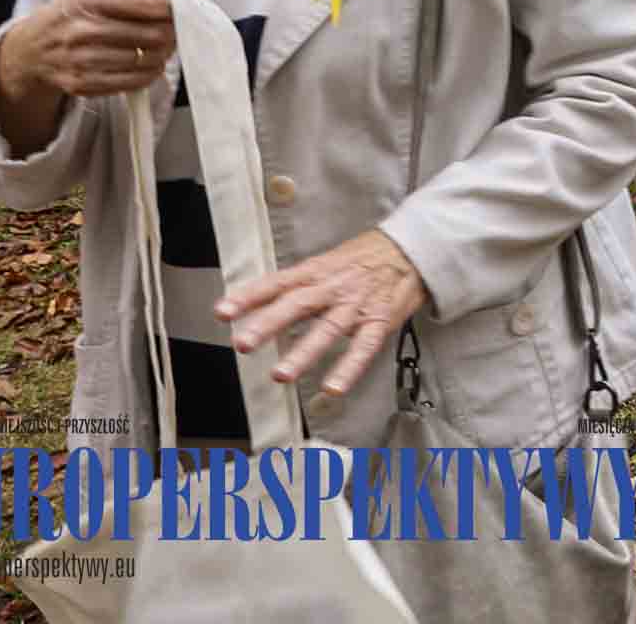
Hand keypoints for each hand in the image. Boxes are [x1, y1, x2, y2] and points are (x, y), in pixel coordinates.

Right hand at [12, 0, 206, 101]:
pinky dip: (149, 73)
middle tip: (174, 30)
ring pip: (148, 61)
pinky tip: (145, 63)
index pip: (150, 3)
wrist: (32, 47)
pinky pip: (134, 82)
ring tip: (158, 46)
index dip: (177, 7)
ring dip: (164, 54)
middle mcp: (82, 30)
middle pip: (155, 35)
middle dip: (174, 33)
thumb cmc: (81, 13)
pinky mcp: (82, 85)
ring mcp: (80, 61)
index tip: (188, 7)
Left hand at [220, 227, 427, 395]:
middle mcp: (333, 287)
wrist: (413, 248)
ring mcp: (357, 305)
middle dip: (269, 324)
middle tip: (243, 343)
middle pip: (298, 305)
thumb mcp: (327, 262)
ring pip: (328, 329)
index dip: (249, 296)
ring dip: (304, 353)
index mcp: (317, 271)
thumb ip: (296, 286)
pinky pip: (364, 346)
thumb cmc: (364, 259)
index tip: (222, 312)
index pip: (277, 283)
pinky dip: (349, 366)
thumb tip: (258, 306)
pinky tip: (333, 387)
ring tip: (281, 375)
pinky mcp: (379, 320)